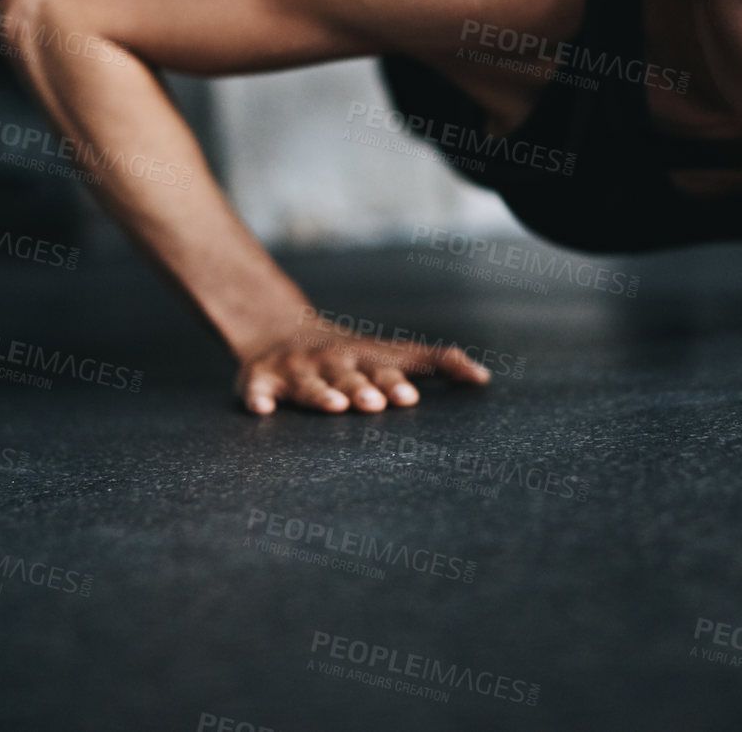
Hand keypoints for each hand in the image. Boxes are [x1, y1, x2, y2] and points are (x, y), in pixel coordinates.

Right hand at [235, 322, 491, 415]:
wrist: (280, 332)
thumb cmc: (351, 355)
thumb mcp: (391, 352)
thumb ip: (436, 361)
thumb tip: (485, 377)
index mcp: (364, 358)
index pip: (383, 369)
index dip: (396, 383)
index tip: (410, 399)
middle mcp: (331, 361)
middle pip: (347, 375)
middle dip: (361, 388)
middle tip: (375, 404)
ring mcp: (295, 370)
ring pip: (308, 383)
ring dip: (320, 394)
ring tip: (335, 406)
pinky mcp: (260, 379)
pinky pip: (256, 389)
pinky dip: (258, 397)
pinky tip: (263, 409)